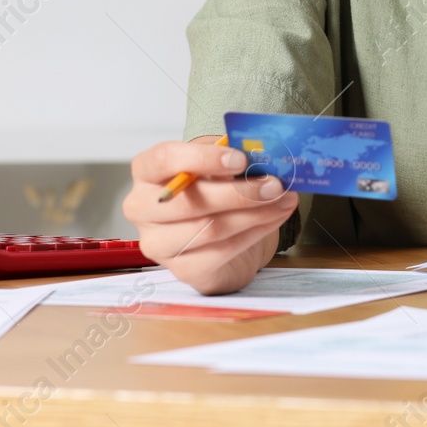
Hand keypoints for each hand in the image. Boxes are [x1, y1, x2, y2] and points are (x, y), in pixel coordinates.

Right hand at [122, 136, 298, 294]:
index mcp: (147, 172)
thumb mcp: (219, 166)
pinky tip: (274, 218)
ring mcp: (158, 243)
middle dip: (238, 192)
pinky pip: (223, 251)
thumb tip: (265, 156)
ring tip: (284, 200)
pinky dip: (255, 233)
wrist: (219, 234)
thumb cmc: (214, 191)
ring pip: (209, 228)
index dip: (203, 158)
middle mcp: (142, 208)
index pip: (164, 159)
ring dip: (255, 213)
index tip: (241, 159)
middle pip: (187, 201)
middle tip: (275, 184)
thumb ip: (233, 159)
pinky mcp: (182, 269)